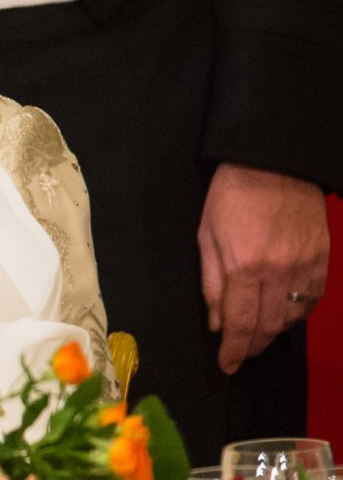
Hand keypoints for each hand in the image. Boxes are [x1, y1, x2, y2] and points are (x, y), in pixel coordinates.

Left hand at [198, 162, 328, 374]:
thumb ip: (211, 282)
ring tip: (259, 337)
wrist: (273, 163)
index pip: (239, 322)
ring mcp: (304, 266)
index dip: (232, 349)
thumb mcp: (206, 234)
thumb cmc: (231, 195)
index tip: (226, 365)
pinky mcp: (322, 259)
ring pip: (292, 317)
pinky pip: (312, 299)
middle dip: (253, 346)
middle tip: (241, 355)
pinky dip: (298, 312)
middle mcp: (276, 271)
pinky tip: (285, 314)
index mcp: (243, 266)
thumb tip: (215, 321)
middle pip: (268, 326)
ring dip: (275, 332)